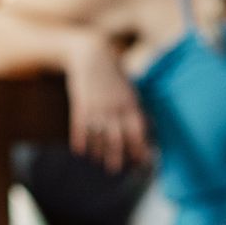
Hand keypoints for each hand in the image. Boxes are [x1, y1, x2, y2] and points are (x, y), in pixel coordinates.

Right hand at [65, 35, 150, 171]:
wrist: (91, 55)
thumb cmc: (113, 71)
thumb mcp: (129, 87)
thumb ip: (135, 107)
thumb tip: (146, 124)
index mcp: (130, 103)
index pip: (137, 130)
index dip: (139, 146)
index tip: (140, 160)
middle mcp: (113, 108)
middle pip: (116, 138)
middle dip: (116, 156)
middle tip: (115, 170)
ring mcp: (96, 108)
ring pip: (97, 136)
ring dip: (98, 152)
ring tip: (98, 162)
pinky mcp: (80, 106)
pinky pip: (79, 128)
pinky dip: (80, 140)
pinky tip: (80, 152)